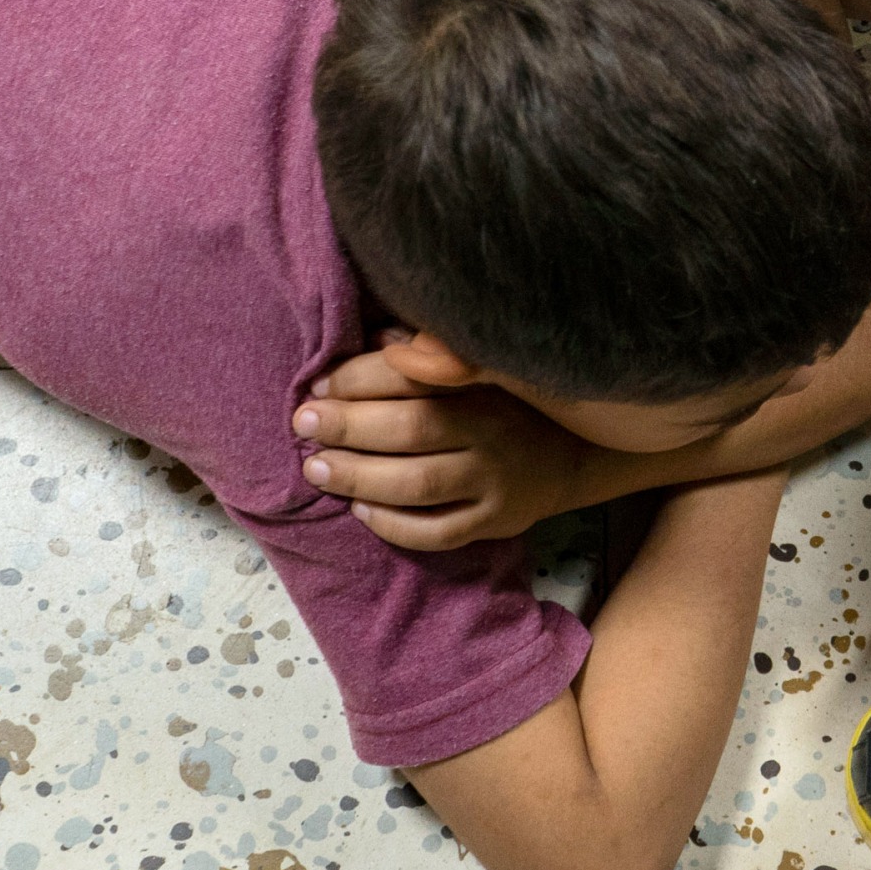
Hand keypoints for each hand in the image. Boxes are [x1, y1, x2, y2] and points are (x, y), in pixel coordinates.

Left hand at [294, 335, 596, 547]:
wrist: (567, 459)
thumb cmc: (503, 404)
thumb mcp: (477, 369)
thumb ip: (428, 356)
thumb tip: (366, 337)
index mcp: (482, 383)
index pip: (414, 376)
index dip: (359, 379)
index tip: (318, 385)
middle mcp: (490, 431)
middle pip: (411, 429)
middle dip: (348, 425)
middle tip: (303, 424)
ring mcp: (493, 481)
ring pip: (417, 485)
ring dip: (358, 476)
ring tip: (316, 468)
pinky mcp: (493, 522)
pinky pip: (436, 532)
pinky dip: (392, 524)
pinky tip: (361, 510)